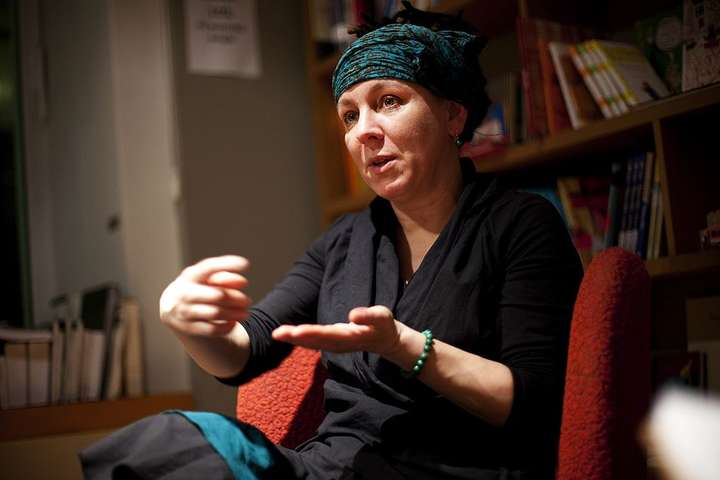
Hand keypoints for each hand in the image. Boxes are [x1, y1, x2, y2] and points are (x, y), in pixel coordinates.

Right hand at [159, 255, 251, 336]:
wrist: (174, 311)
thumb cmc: (198, 290)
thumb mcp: (207, 280)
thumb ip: (225, 277)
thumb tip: (242, 282)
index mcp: (189, 276)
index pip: (209, 268)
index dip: (227, 265)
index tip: (246, 264)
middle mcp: (182, 293)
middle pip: (217, 295)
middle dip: (235, 298)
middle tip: (248, 301)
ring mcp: (182, 312)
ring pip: (215, 313)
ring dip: (234, 314)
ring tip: (245, 314)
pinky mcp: (187, 329)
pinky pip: (212, 329)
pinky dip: (226, 327)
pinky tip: (233, 323)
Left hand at [272, 305, 400, 355]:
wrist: (386, 340)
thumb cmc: (384, 326)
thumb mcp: (382, 318)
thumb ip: (368, 317)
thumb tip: (352, 315)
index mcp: (350, 337)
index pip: (328, 334)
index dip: (312, 333)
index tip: (297, 331)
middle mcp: (339, 343)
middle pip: (315, 341)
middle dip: (296, 337)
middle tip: (277, 333)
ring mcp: (334, 345)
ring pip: (311, 343)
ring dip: (293, 339)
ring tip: (276, 334)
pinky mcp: (331, 342)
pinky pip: (312, 342)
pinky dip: (299, 339)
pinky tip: (286, 335)